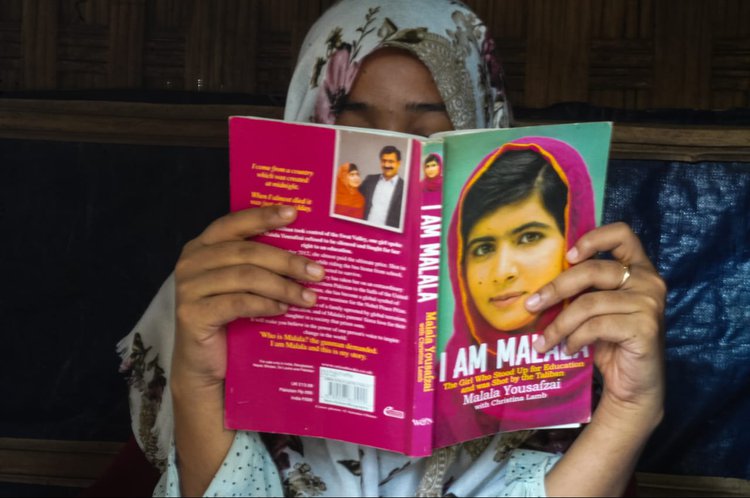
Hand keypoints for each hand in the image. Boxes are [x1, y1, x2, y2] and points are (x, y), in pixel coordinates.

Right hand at [172, 205, 324, 389]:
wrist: (204, 366)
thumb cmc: (229, 321)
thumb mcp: (242, 286)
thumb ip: (259, 266)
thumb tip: (306, 255)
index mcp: (202, 247)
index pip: (234, 223)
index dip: (263, 216)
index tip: (294, 213)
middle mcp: (191, 262)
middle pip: (247, 252)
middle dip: (287, 260)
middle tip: (317, 272)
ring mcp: (188, 288)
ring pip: (246, 277)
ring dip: (283, 286)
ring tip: (308, 297)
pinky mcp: (192, 313)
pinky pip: (238, 302)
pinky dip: (265, 304)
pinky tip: (283, 309)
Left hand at [527, 222, 665, 428]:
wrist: (633, 385)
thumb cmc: (610, 342)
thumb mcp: (596, 308)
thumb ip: (583, 289)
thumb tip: (538, 284)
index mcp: (638, 268)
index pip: (621, 234)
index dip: (592, 238)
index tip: (567, 256)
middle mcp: (649, 280)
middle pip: (592, 270)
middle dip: (555, 288)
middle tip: (531, 305)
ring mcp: (649, 304)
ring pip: (589, 303)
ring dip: (559, 324)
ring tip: (543, 341)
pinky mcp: (645, 328)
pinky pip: (596, 326)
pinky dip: (575, 338)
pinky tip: (567, 349)